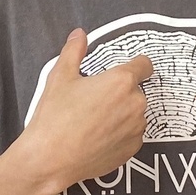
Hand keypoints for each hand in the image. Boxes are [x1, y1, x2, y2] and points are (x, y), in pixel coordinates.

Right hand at [15, 29, 153, 190]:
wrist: (51, 158)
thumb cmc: (55, 118)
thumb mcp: (60, 76)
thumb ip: (73, 51)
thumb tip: (79, 36)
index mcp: (121, 81)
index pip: (144, 65)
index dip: (136, 64)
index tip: (130, 67)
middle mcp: (135, 104)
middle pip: (135, 91)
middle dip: (119, 93)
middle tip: (95, 99)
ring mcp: (136, 129)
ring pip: (134, 114)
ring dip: (121, 113)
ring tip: (93, 120)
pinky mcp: (132, 150)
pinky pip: (131, 135)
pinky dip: (119, 134)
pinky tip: (97, 136)